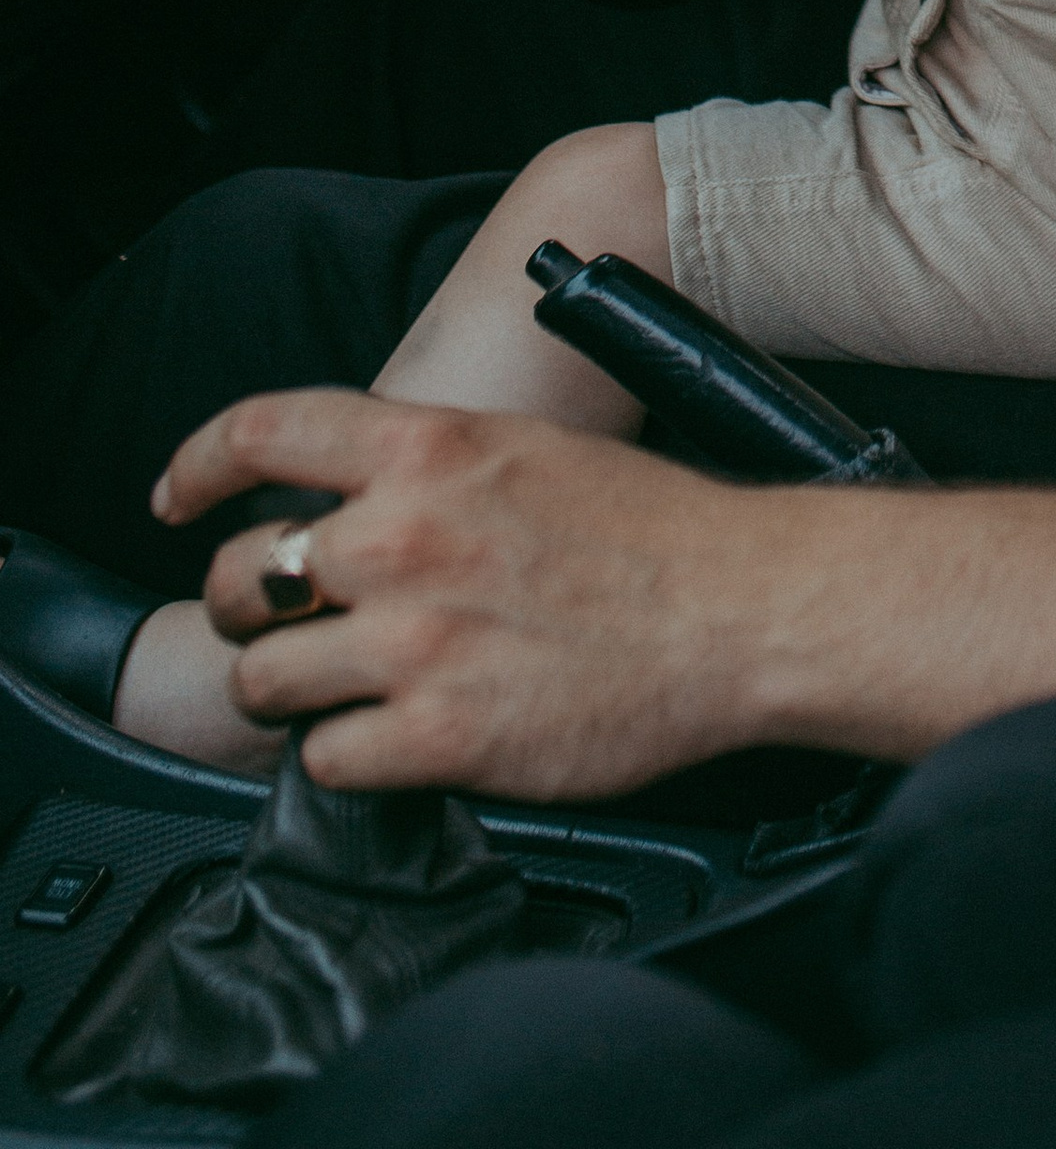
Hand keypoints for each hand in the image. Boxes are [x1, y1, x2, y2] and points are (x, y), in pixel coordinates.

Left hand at [164, 388, 801, 797]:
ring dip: (291, 691)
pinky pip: (325, 762)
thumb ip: (425, 467)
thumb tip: (351, 498)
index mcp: (426, 449)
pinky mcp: (441, 738)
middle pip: (239, 581)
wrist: (742, 610)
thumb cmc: (653, 531)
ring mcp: (415, 644)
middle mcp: (403, 539)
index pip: (259, 434)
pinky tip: (397, 735)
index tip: (174, 500)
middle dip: (243, 609)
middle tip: (280, 624)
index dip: (195, 468)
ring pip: (264, 682)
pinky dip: (348, 756)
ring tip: (343, 689)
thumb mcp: (527, 449)